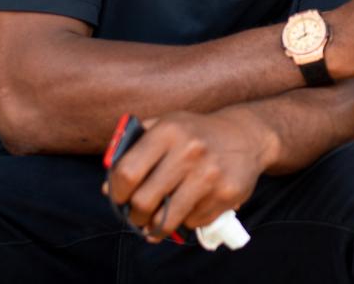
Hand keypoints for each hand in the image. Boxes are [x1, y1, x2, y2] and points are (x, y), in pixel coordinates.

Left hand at [105, 109, 270, 241]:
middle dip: (134, 215)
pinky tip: (192, 205)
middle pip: (143, 201)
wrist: (245, 135)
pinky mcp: (226, 194)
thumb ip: (134, 150)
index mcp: (169, 131)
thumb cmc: (195, 133)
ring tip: (155, 222)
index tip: (118, 197)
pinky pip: (193, 222)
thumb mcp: (165, 126)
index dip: (116, 191)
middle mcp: (190, 151)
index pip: (127, 171)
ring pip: (166, 220)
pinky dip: (187, 219)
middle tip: (137, 215)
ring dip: (155, 227)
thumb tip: (108, 188)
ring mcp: (210, 175)